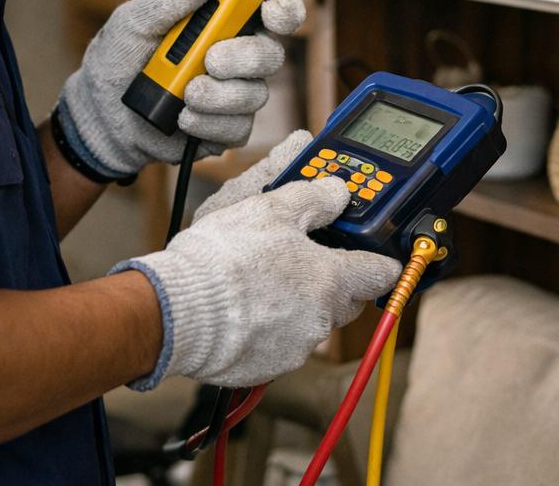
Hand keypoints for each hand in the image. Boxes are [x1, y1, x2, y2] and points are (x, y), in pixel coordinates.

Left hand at [58, 0, 304, 178]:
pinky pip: (237, 127)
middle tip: (211, 59)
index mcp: (221, 21)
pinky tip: (181, 118)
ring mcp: (233, 94)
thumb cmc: (118, 60)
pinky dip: (207, 122)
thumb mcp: (134, 21)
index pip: (270, 7)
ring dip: (218, 94)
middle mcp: (236, 56)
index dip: (283, 6)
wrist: (100, 117)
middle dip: (246, 56)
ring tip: (184, 94)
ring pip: (255, 93)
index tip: (270, 10)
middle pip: (272, 52)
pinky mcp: (225, 129)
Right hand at [112, 131, 401, 388]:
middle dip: (334, 280)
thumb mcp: (272, 208)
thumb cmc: (225, 258)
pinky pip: (280, 343)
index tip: (374, 254)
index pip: (381, 274)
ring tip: (262, 279)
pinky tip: (244, 307)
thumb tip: (339, 191)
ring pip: (312, 321)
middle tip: (306, 256)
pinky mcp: (266, 367)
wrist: (177, 311)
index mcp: (331, 281)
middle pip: (347, 300)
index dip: (380, 259)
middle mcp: (321, 320)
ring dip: (298, 302)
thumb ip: (314, 198)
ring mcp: (294, 348)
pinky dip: (269, 326)